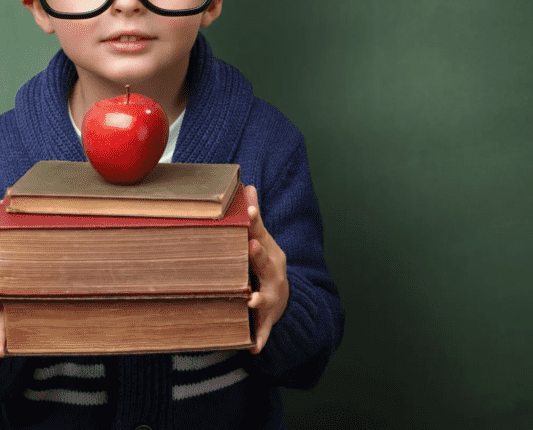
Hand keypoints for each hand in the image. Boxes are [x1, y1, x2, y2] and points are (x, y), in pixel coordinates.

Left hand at [246, 184, 289, 353]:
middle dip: (259, 255)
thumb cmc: (265, 263)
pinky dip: (260, 339)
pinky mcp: (267, 320)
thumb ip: (253, 217)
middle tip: (251, 246)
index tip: (250, 212)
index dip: (255, 223)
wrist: (286, 299)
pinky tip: (252, 347)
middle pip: (266, 263)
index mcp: (270, 252)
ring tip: (251, 300)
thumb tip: (246, 185)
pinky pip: (264, 331)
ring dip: (259, 299)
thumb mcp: (262, 239)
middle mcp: (274, 274)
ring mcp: (273, 297)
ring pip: (266, 298)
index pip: (261, 234)